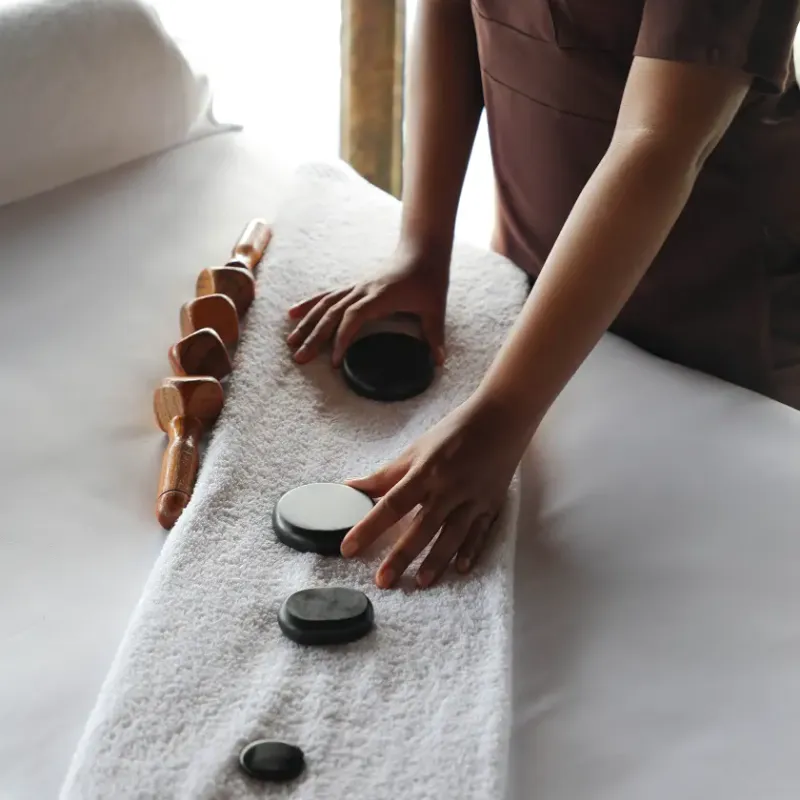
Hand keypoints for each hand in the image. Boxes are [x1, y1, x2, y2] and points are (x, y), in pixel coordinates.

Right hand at [286, 243, 448, 365]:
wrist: (422, 250)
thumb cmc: (430, 280)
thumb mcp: (436, 309)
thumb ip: (435, 336)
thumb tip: (440, 362)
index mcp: (380, 296)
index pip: (354, 317)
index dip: (342, 338)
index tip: (335, 362)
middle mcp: (363, 291)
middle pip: (332, 314)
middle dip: (314, 337)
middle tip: (299, 359)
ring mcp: (356, 287)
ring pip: (325, 305)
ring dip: (306, 324)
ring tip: (290, 343)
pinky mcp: (354, 286)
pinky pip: (327, 296)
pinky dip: (309, 305)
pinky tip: (292, 313)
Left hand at [339, 393, 533, 588]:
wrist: (501, 418)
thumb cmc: (454, 432)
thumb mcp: (416, 449)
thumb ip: (385, 474)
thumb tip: (351, 487)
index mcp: (425, 472)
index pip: (391, 504)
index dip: (369, 527)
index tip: (349, 548)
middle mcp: (449, 488)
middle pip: (421, 526)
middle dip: (401, 555)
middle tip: (382, 581)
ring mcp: (473, 498)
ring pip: (452, 535)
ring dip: (436, 560)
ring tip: (420, 582)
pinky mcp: (491, 504)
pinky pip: (480, 532)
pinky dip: (471, 551)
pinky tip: (461, 569)